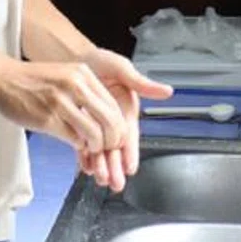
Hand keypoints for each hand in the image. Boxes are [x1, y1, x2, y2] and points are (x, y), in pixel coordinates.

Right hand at [0, 56, 134, 157]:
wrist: (1, 77)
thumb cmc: (31, 80)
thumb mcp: (65, 75)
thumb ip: (85, 91)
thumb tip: (106, 116)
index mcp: (82, 73)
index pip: (114, 105)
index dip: (119, 126)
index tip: (117, 137)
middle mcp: (75, 85)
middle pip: (110, 121)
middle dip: (113, 140)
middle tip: (108, 148)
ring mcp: (60, 102)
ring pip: (94, 133)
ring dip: (97, 147)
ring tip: (92, 149)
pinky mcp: (47, 118)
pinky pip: (74, 139)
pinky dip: (79, 147)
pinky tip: (76, 145)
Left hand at [72, 49, 172, 191]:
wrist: (72, 57)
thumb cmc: (100, 61)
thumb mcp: (121, 68)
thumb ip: (141, 83)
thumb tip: (167, 91)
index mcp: (126, 110)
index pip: (130, 135)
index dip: (131, 152)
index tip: (131, 168)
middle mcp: (113, 121)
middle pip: (116, 148)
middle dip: (116, 166)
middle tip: (116, 184)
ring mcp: (96, 125)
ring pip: (100, 150)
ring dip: (101, 165)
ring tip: (100, 180)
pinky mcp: (81, 125)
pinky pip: (83, 144)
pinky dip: (84, 156)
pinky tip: (85, 168)